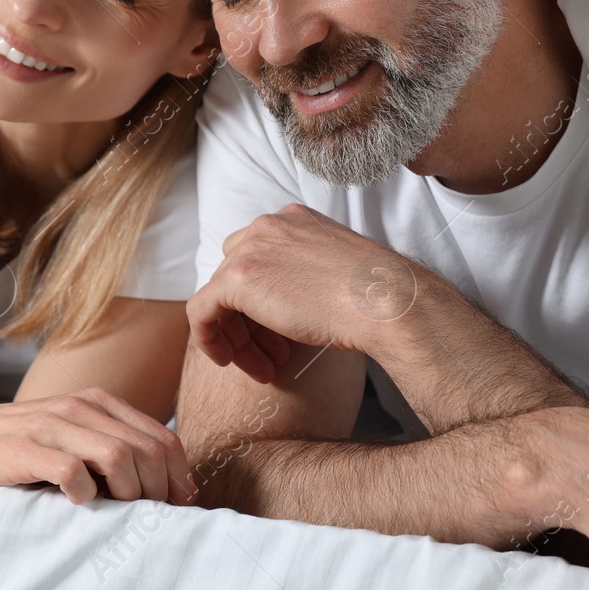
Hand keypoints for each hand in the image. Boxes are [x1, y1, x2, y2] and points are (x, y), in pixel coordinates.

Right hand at [0, 388, 193, 505]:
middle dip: (159, 488)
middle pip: (146, 448)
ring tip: (119, 511)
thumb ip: (109, 444)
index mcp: (97, 402)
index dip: (178, 474)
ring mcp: (51, 425)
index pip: (160, 435)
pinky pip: (72, 471)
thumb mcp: (70, 434)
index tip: (181, 503)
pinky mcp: (25, 448)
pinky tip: (78, 503)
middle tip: (153, 515)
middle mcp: (79, 407)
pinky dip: (85, 493)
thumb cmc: (19, 445)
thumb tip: (161, 484)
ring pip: (118, 455)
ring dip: (128, 491)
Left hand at [188, 204, 420, 382]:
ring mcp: (250, 248)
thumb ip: (301, 278)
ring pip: (219, 296)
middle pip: (234, 277)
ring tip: (261, 369)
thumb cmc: (374, 298)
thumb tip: (284, 307)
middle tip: (271, 357)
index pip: (257, 259)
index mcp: (293, 220)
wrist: (386, 302)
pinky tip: (227, 362)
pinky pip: (202, 310)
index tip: (278, 337)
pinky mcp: (237, 277)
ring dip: (236, 337)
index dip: (261, 303)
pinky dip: (209, 338)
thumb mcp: (332, 276)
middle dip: (248, 322)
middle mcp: (267, 225)